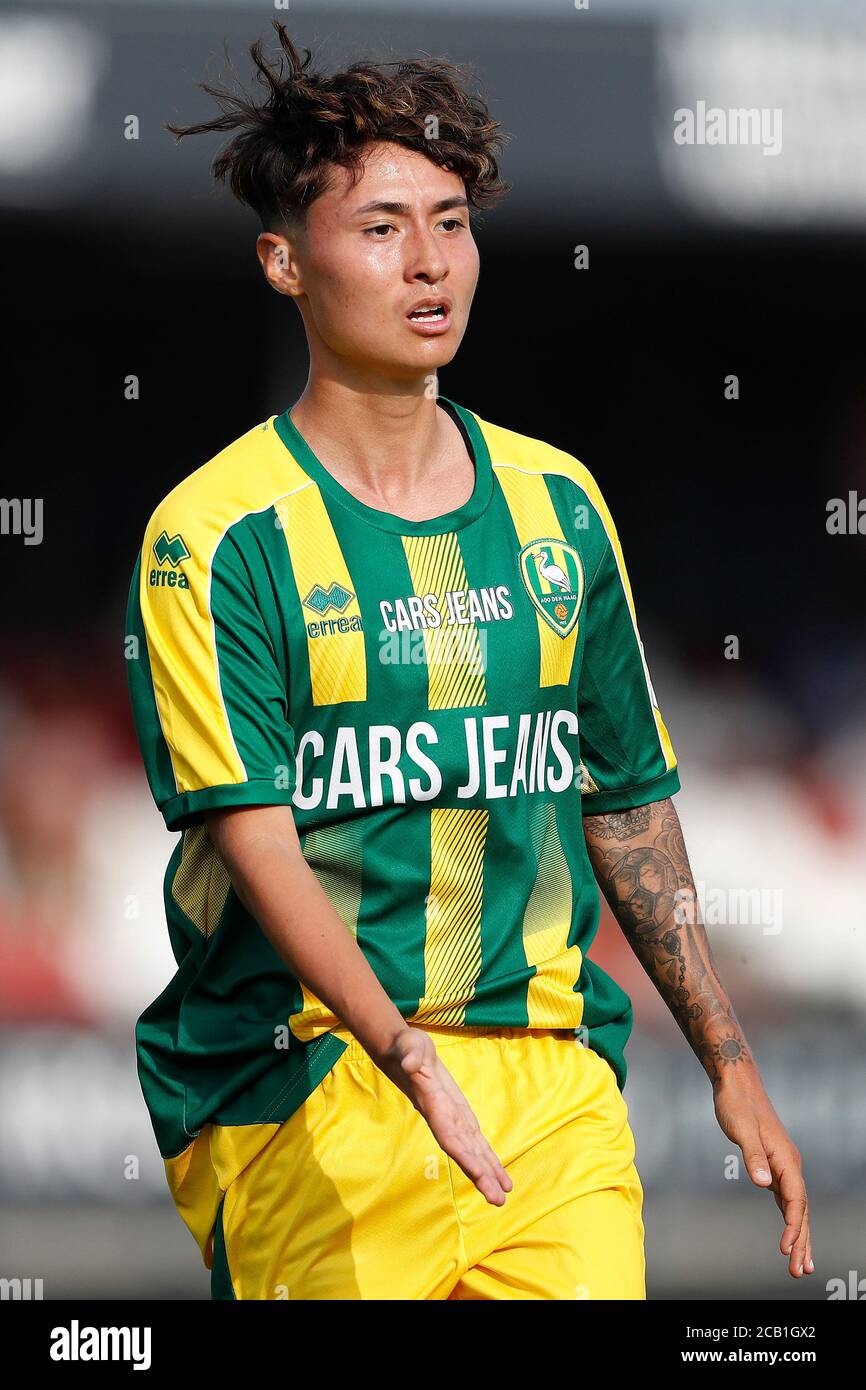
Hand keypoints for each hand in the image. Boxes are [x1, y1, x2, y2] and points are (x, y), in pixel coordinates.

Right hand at [377, 1026, 512, 1205]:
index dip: (463, 1154)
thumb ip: (410, 1057)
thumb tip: (409, 1063)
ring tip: (503, 1196)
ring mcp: (453, 1120)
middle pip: (463, 1151)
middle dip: (480, 1174)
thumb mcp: (408, 1047)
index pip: (449, 1135)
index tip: (479, 1173)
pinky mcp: (460, 1116)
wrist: (404, 1053)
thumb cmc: (406, 1048)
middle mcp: (444, 1120)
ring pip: (472, 1150)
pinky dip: (487, 1157)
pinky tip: (499, 1174)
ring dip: (487, 1172)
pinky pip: (475, 1140)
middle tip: (498, 1201)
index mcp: (434, 1106)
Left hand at [713, 1073, 812, 1278]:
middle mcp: (789, 1164)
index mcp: (785, 1159)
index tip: (786, 1249)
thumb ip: (753, 1156)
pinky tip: (790, 1235)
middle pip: (801, 1210)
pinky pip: (787, 1199)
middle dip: (802, 1241)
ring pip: (796, 1207)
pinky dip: (790, 1219)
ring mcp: (783, 1166)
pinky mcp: (773, 1165)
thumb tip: (763, 1184)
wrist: (737, 1085)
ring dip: (799, 1235)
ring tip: (801, 1264)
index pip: (795, 1200)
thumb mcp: (741, 1129)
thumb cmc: (737, 1105)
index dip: (793, 1227)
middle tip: (799, 1271)